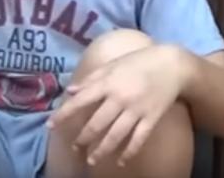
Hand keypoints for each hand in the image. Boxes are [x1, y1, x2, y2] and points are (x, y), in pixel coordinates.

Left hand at [48, 45, 186, 166]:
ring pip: (116, 135)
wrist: (172, 65)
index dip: (64, 114)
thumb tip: (70, 90)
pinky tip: (121, 161)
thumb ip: (90, 79)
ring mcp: (136, 110)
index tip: (51, 125)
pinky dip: (130, 151)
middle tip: (74, 148)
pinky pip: (139, 138)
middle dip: (83, 138)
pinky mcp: (152, 118)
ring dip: (102, 150)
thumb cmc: (137, 62)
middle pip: (97, 123)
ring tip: (92, 160)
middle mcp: (119, 99)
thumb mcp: (111, 65)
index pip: (80, 101)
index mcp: (106, 83)